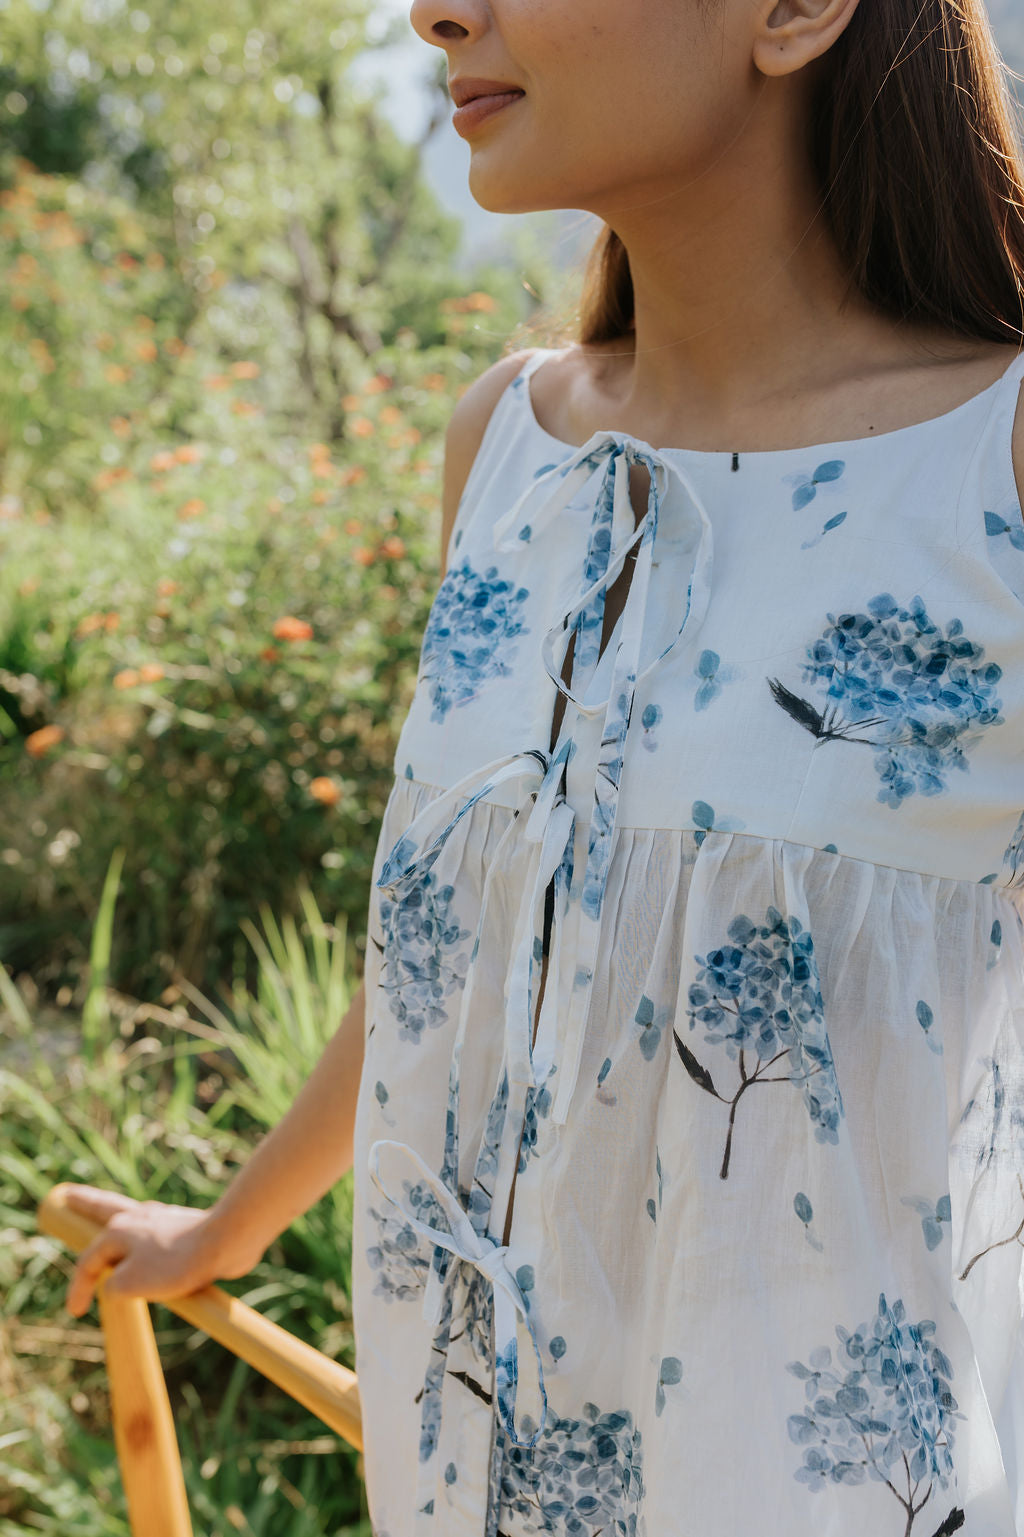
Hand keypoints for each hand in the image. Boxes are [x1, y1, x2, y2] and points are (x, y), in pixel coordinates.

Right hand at [63, 1185, 250, 1317]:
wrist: (224, 1243)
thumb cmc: (177, 1261)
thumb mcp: (131, 1285)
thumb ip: (112, 1288)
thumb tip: (116, 1288)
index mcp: (119, 1229)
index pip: (88, 1262)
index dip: (79, 1288)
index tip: (76, 1312)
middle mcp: (137, 1218)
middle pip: (102, 1208)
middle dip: (83, 1204)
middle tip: (67, 1196)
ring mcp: (161, 1221)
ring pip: (128, 1217)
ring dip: (111, 1214)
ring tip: (102, 1213)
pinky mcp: (181, 1229)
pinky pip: (153, 1234)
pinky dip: (141, 1234)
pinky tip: (143, 1232)